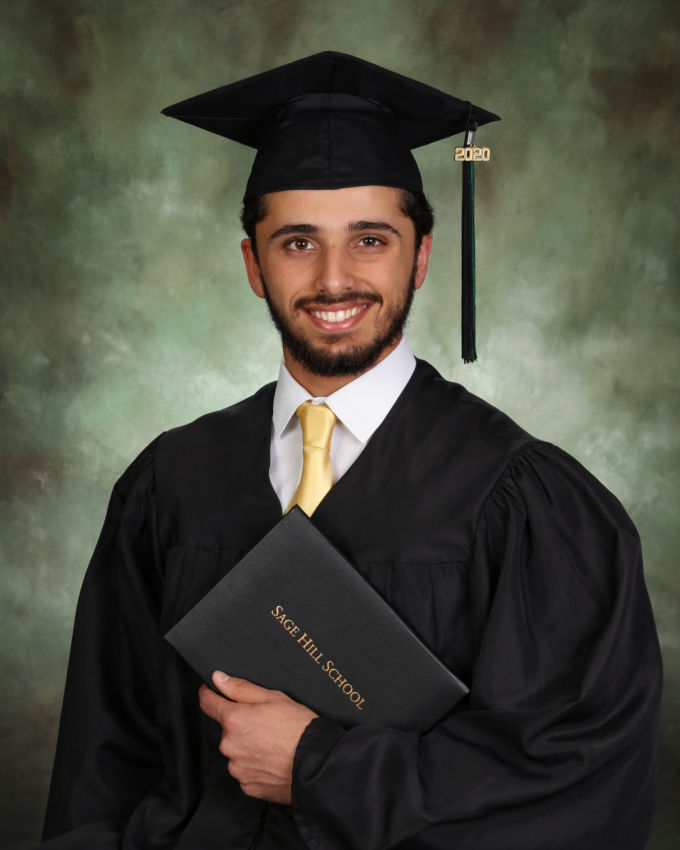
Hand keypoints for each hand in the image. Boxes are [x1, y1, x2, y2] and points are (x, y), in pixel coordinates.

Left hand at [199, 672, 317, 803]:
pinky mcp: (247, 785)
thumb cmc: (299, 729)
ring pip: (236, 751)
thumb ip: (241, 688)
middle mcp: (230, 745)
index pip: (208, 703)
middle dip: (241, 724)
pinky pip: (245, 770)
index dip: (209, 693)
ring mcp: (237, 768)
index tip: (212, 691)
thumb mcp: (273, 697)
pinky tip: (272, 759)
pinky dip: (255, 764)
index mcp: (234, 720)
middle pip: (227, 729)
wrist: (316, 764)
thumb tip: (218, 678)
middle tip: (265, 722)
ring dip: (248, 746)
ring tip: (273, 743)